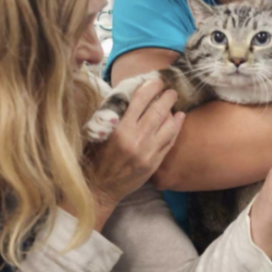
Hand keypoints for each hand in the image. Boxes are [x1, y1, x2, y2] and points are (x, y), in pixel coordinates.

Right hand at [84, 78, 184, 229]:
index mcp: (119, 129)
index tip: (156, 81)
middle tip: (170, 90)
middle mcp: (136, 140)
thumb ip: (113, 115)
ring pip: (168, 126)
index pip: (140, 101)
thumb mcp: (97, 133)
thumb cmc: (93, 158)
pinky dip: (175, 128)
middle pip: (158, 111)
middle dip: (167, 97)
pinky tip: (178, 119)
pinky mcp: (154, 163)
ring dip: (173, 111)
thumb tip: (131, 95)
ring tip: (175, 103)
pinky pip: (169, 141)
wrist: (98, 189)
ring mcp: (148, 153)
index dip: (150, 88)